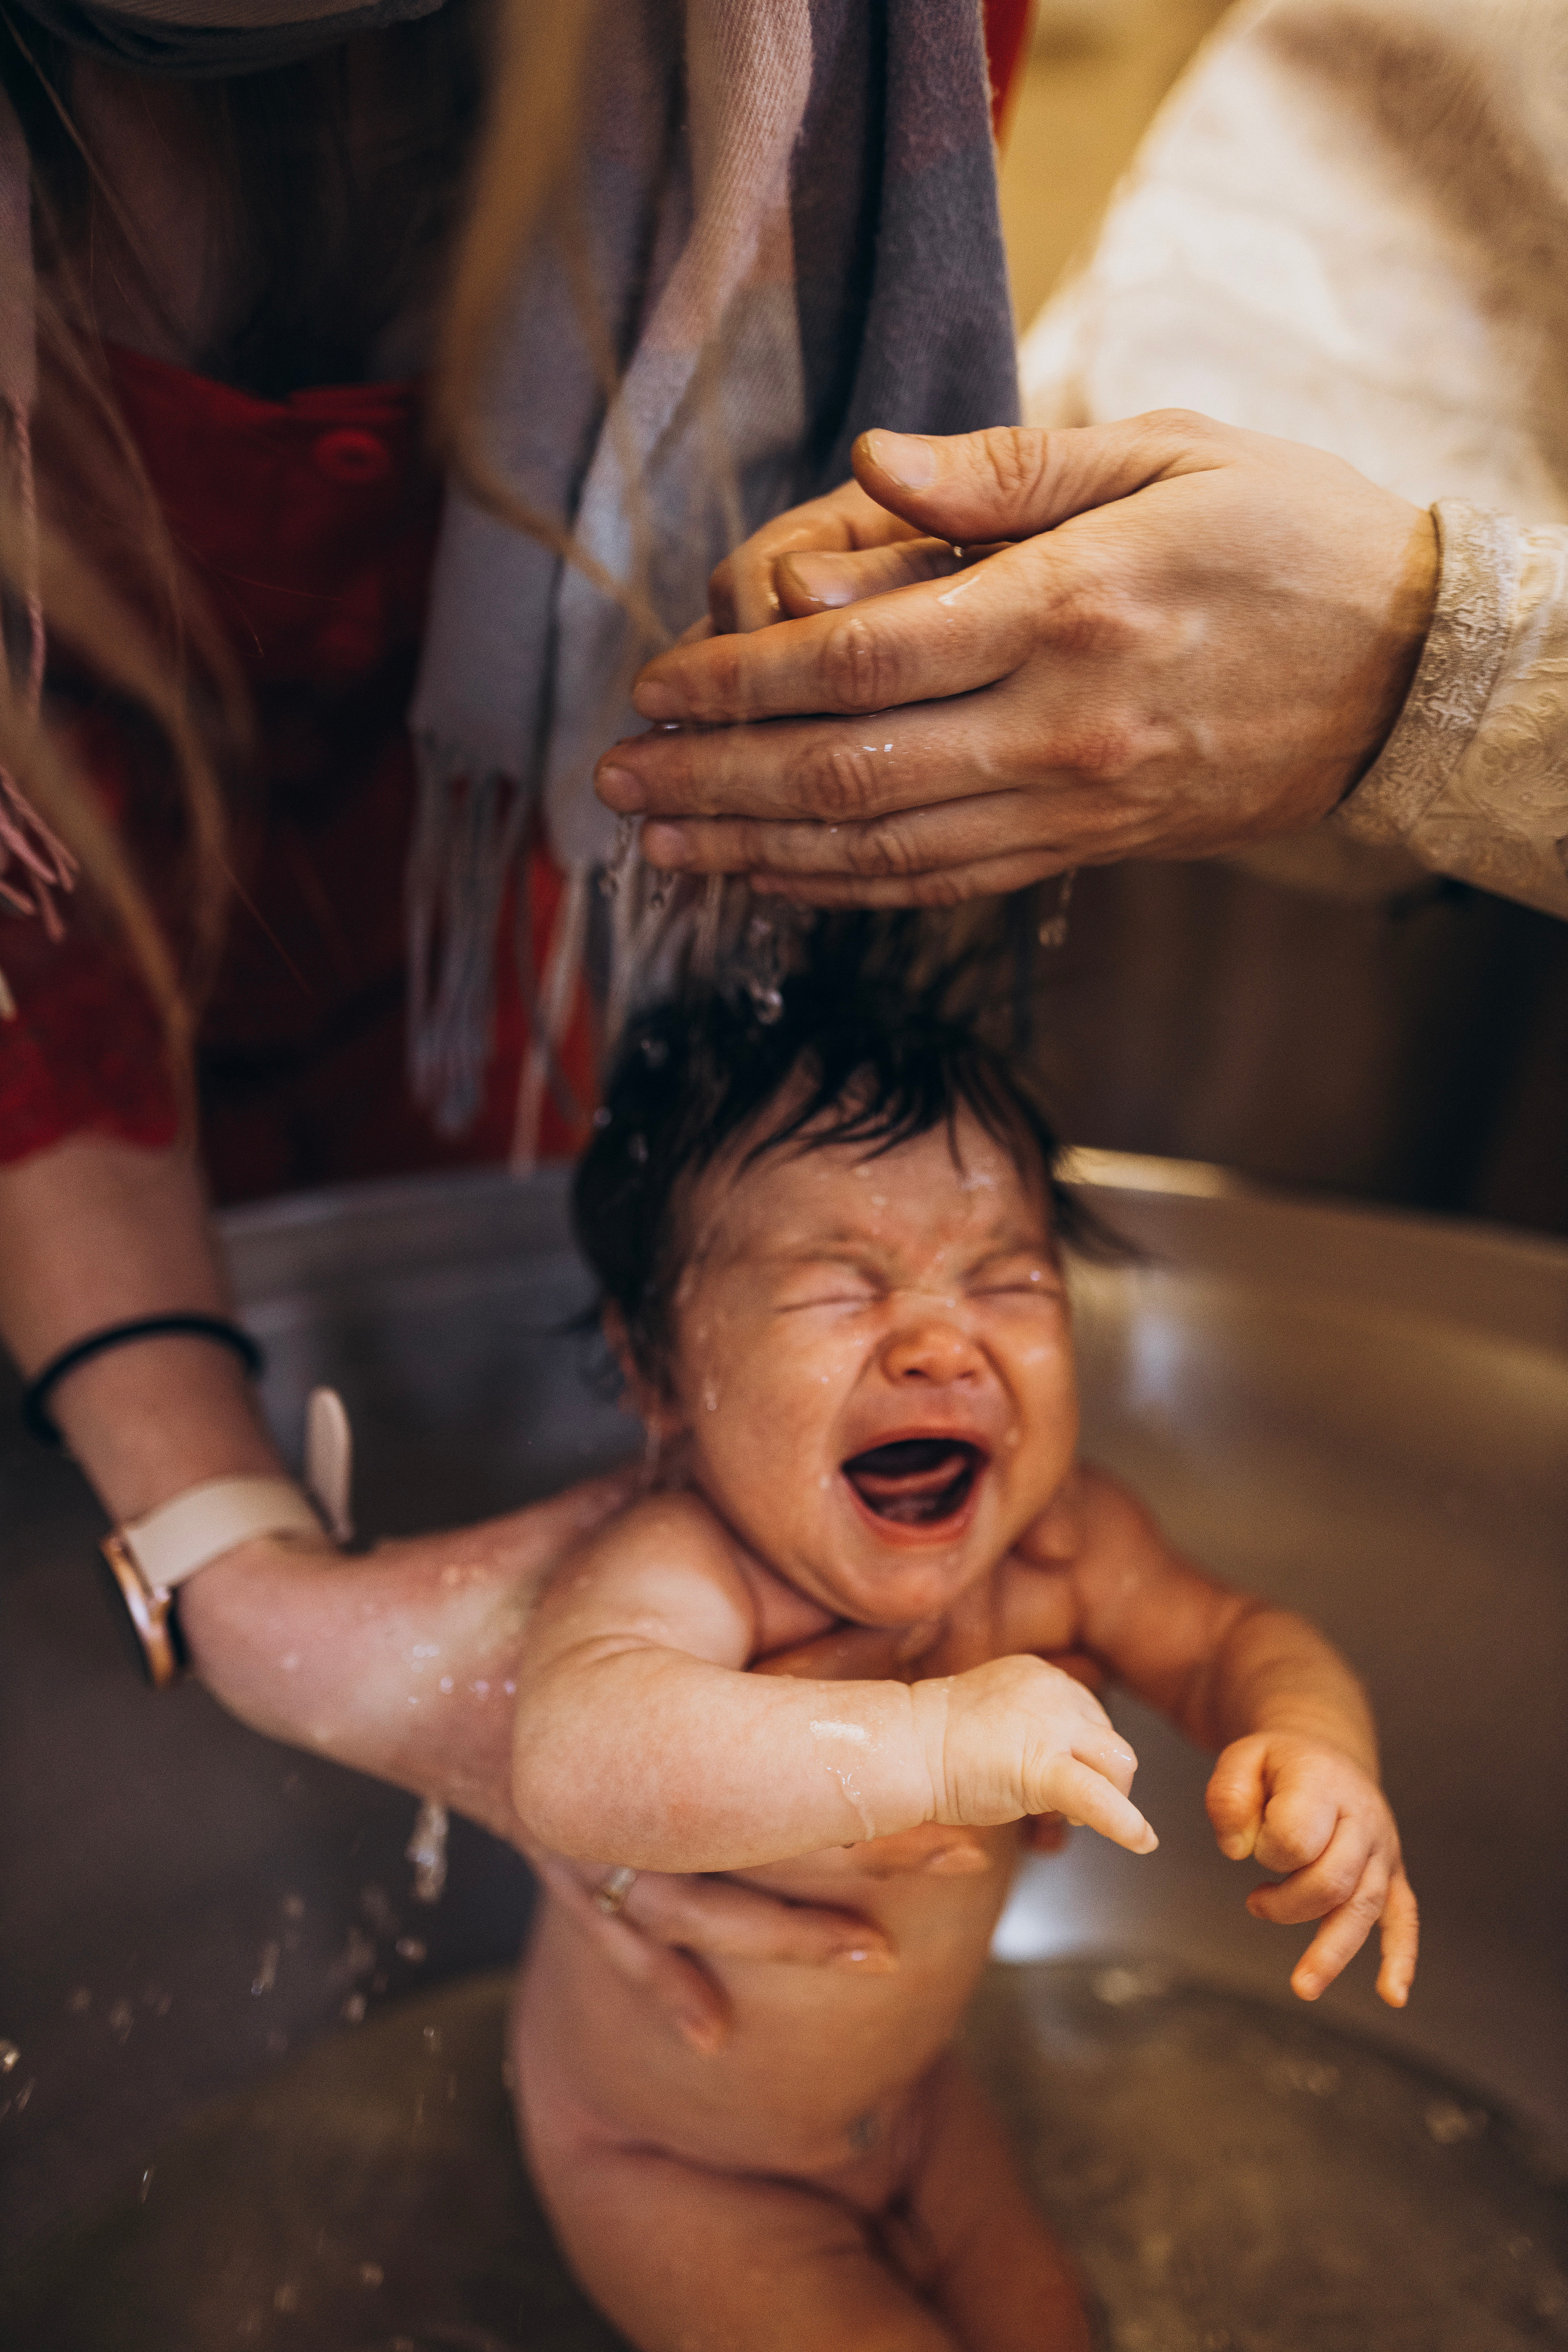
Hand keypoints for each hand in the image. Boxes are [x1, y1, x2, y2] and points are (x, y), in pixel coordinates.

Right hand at [179, 1477, 893, 2053]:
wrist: (352, 1646)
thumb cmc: (486, 1576)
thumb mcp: (601, 1513)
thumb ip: (688, 1487)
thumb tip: (778, 1451)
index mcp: (637, 1698)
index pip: (779, 1743)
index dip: (870, 1767)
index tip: (950, 1781)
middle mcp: (612, 1785)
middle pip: (759, 1836)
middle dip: (862, 1851)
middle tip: (963, 1860)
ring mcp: (575, 1830)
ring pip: (700, 1903)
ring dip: (790, 1928)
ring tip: (880, 1956)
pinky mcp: (547, 1848)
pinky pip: (616, 1925)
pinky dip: (666, 1978)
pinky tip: (717, 2036)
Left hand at [596, 414, 1437, 903]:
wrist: (1409, 675)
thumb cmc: (1288, 540)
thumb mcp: (1165, 453)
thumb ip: (1003, 470)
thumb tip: (866, 468)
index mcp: (1070, 609)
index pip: (863, 658)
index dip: (743, 681)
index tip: (658, 686)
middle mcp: (1061, 726)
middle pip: (848, 772)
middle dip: (715, 784)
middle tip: (615, 784)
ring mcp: (1074, 804)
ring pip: (884, 850)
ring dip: (757, 853)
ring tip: (660, 846)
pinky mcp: (1085, 849)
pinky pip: (943, 883)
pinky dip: (845, 888)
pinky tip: (771, 879)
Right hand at [913, 1654, 1156, 1851]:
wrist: (902, 1746)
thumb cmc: (930, 1741)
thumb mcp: (992, 1717)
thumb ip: (1028, 1726)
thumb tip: (1060, 1762)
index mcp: (1041, 1676)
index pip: (1088, 1714)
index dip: (1078, 1751)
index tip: (1053, 1769)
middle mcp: (1055, 1691)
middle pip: (1107, 1739)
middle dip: (1093, 1773)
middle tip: (1057, 1804)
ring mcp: (1052, 1726)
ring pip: (1118, 1762)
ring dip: (1107, 1794)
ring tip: (1067, 1819)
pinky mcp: (1043, 1767)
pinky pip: (1097, 1796)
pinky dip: (1124, 1822)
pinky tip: (1142, 1840)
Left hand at [1206, 1732, 1418, 2008]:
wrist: (1326, 1756)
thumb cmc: (1278, 1766)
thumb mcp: (1241, 1759)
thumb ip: (1228, 1797)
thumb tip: (1235, 1850)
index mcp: (1323, 1784)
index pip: (1297, 1837)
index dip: (1265, 1850)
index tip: (1248, 1842)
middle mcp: (1362, 1818)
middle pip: (1333, 1880)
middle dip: (1288, 1905)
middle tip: (1255, 1903)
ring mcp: (1381, 1849)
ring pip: (1363, 1907)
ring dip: (1332, 1950)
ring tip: (1302, 1986)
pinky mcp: (1391, 1874)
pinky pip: (1404, 1917)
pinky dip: (1400, 1957)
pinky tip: (1393, 1994)